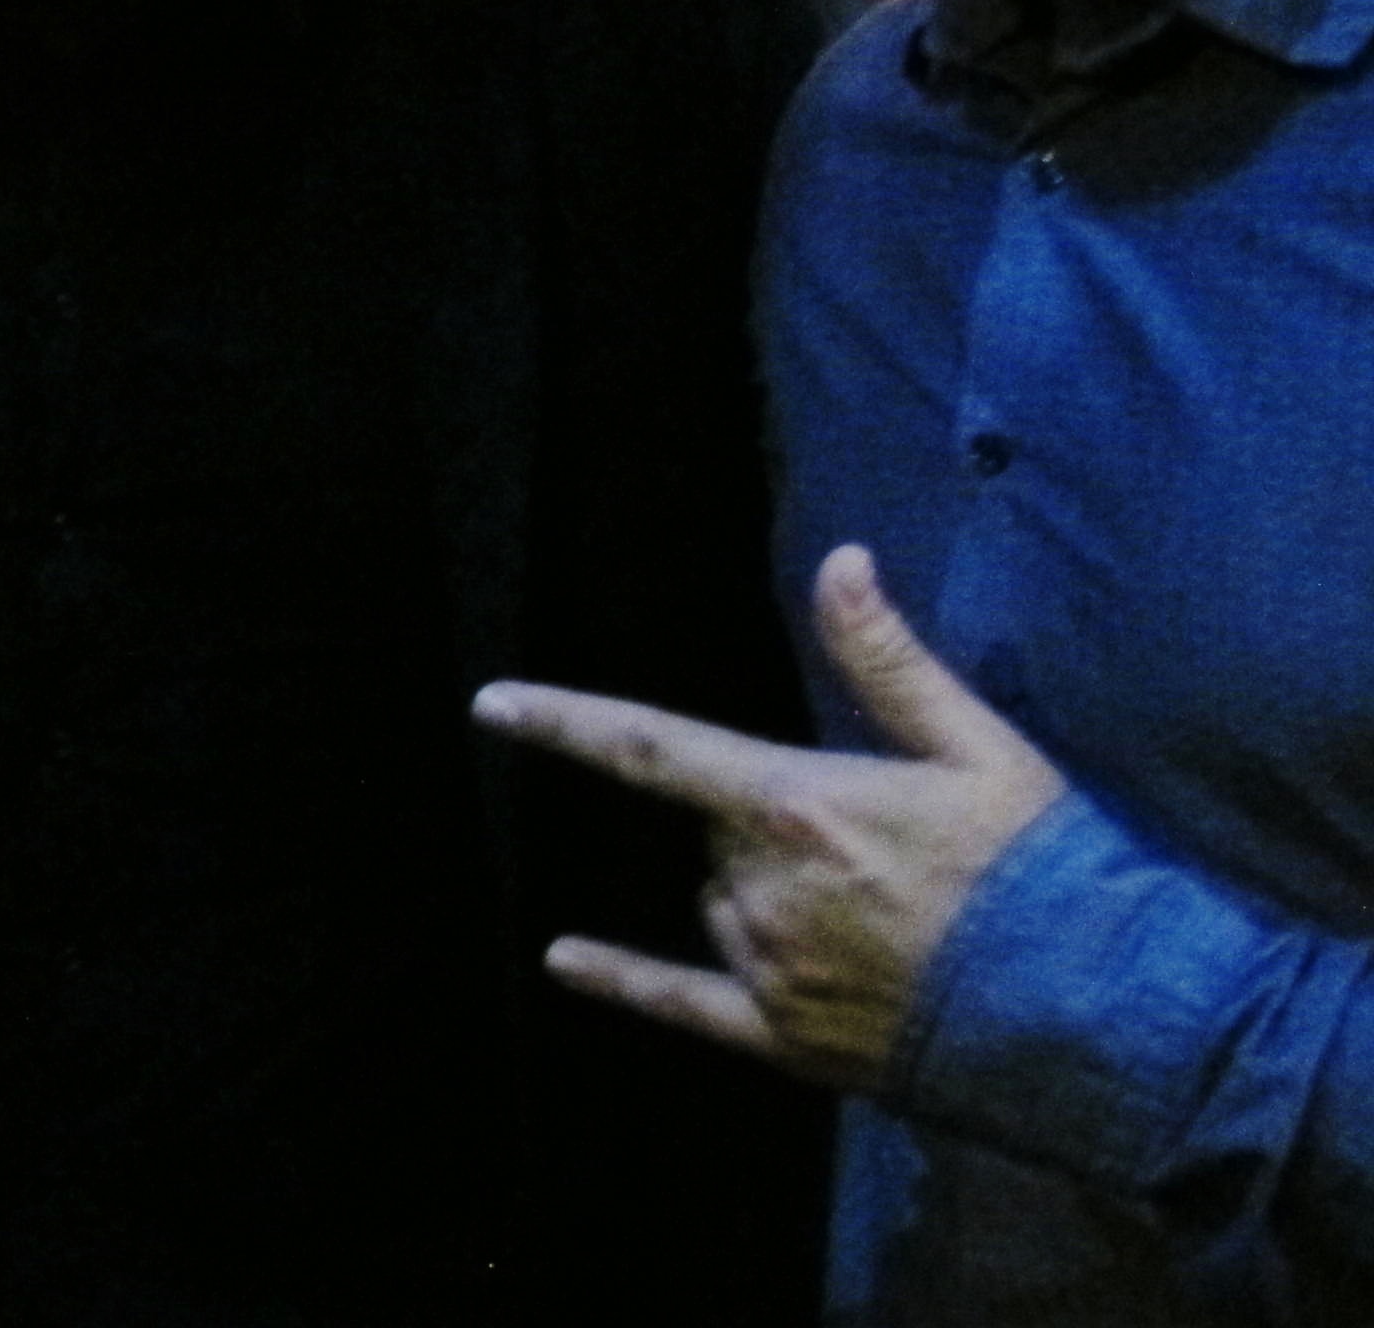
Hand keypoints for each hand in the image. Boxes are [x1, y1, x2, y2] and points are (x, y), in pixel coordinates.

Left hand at [470, 543, 1066, 1091]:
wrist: (1112, 1021)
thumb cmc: (1052, 874)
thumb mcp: (982, 750)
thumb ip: (890, 661)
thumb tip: (840, 562)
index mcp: (799, 807)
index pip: (651, 749)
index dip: (565, 722)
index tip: (491, 703)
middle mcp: (764, 890)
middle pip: (717, 833)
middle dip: (771, 823)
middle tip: (883, 846)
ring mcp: (770, 971)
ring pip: (721, 905)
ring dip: (766, 895)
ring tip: (888, 916)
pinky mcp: (788, 1041)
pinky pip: (681, 1005)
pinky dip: (621, 981)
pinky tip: (561, 961)